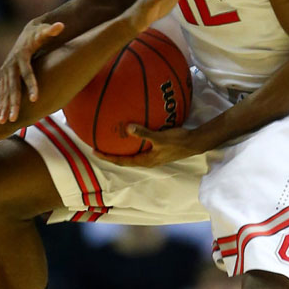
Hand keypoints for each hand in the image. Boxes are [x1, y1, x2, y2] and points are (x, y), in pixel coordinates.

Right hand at [0, 20, 64, 122]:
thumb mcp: (45, 31)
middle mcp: (10, 65)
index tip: (35, 98)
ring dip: (4, 107)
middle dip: (14, 102)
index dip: (32, 85)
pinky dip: (0, 105)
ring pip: (4, 92)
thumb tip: (60, 25)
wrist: (27, 33)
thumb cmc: (39, 34)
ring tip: (3, 122)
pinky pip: (2, 93)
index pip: (27, 73)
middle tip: (14, 118)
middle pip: (13, 86)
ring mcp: (5, 71)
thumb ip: (52, 30)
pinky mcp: (4, 76)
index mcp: (21, 56)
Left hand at [95, 124, 211, 166]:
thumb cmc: (178, 142)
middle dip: (111, 154)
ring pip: (132, 152)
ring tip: (111, 139)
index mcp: (146, 161)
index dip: (108, 157)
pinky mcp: (157, 148)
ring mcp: (152, 154)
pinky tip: (130, 129)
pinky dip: (133, 139)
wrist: (194, 142)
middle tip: (99, 146)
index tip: (94, 151)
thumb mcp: (160, 137)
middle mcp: (147, 160)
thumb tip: (128, 128)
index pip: (122, 161)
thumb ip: (144, 133)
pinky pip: (140, 145)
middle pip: (125, 159)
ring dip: (122, 147)